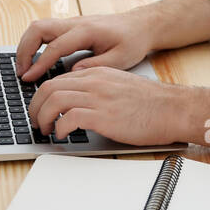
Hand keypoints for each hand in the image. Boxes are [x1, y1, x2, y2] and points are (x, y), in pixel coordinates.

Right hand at [14, 10, 154, 82]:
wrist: (140, 25)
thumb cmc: (132, 41)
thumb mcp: (120, 58)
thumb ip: (96, 65)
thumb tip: (72, 73)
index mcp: (87, 31)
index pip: (55, 46)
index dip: (40, 63)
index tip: (29, 78)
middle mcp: (75, 23)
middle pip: (38, 28)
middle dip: (24, 50)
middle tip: (21, 72)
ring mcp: (71, 23)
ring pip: (38, 27)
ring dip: (27, 46)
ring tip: (24, 68)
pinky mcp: (70, 27)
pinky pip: (45, 31)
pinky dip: (35, 44)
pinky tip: (35, 61)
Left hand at [25, 67, 192, 145]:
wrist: (174, 109)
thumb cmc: (153, 103)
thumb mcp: (120, 86)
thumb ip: (99, 88)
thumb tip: (79, 102)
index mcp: (98, 73)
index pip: (57, 79)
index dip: (42, 96)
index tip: (40, 108)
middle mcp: (95, 82)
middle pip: (49, 87)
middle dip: (35, 106)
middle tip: (35, 121)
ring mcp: (99, 98)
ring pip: (54, 101)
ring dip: (42, 117)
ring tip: (45, 130)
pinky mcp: (104, 116)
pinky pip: (68, 118)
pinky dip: (59, 128)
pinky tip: (61, 136)